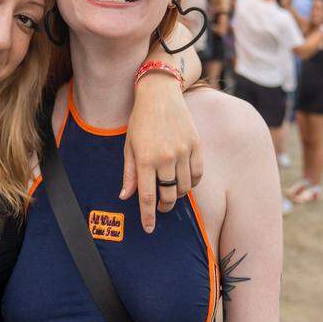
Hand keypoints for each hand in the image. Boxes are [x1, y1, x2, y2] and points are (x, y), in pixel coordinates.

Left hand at [122, 74, 202, 232]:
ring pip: (185, 187)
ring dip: (178, 194)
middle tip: (162, 207)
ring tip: (172, 191)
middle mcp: (165, 158)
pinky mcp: (196, 145)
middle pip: (169, 195)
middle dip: (165, 207)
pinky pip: (198, 174)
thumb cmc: (140, 120)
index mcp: (144, 159)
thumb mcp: (129, 146)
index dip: (148, 216)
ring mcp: (183, 151)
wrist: (159, 93)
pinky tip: (185, 180)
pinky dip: (193, 182)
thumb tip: (125, 197)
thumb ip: (129, 173)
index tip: (149, 228)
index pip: (146, 196)